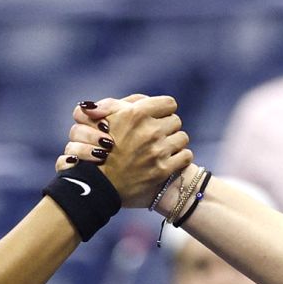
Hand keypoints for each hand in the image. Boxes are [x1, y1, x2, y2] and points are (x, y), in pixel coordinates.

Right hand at [57, 95, 191, 207]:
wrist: (97, 183)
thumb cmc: (97, 147)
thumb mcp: (104, 117)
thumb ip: (125, 103)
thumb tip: (144, 100)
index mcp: (136, 114)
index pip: (169, 103)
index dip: (163, 110)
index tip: (157, 117)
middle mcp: (149, 131)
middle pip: (176, 120)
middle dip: (167, 127)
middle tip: (156, 135)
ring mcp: (157, 151)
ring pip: (182, 137)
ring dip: (174, 142)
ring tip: (161, 148)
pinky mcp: (163, 169)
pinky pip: (186, 155)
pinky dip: (179, 157)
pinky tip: (168, 159)